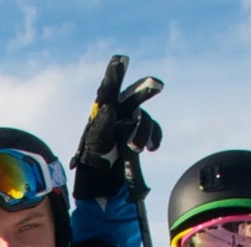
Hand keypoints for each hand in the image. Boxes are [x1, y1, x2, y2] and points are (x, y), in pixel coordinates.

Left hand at [71, 54, 163, 202]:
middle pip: (132, 96)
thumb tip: (109, 108)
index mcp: (101, 113)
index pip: (108, 89)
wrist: (102, 185)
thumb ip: (101, 126)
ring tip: (138, 149)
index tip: (119, 58)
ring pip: (144, 118)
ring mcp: (129, 124)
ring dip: (145, 132)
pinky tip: (152, 148)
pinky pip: (153, 130)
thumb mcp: (94, 145)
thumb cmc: (93, 163)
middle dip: (145, 90)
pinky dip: (155, 137)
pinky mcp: (139, 135)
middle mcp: (116, 114)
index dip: (114, 74)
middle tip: (157, 85)